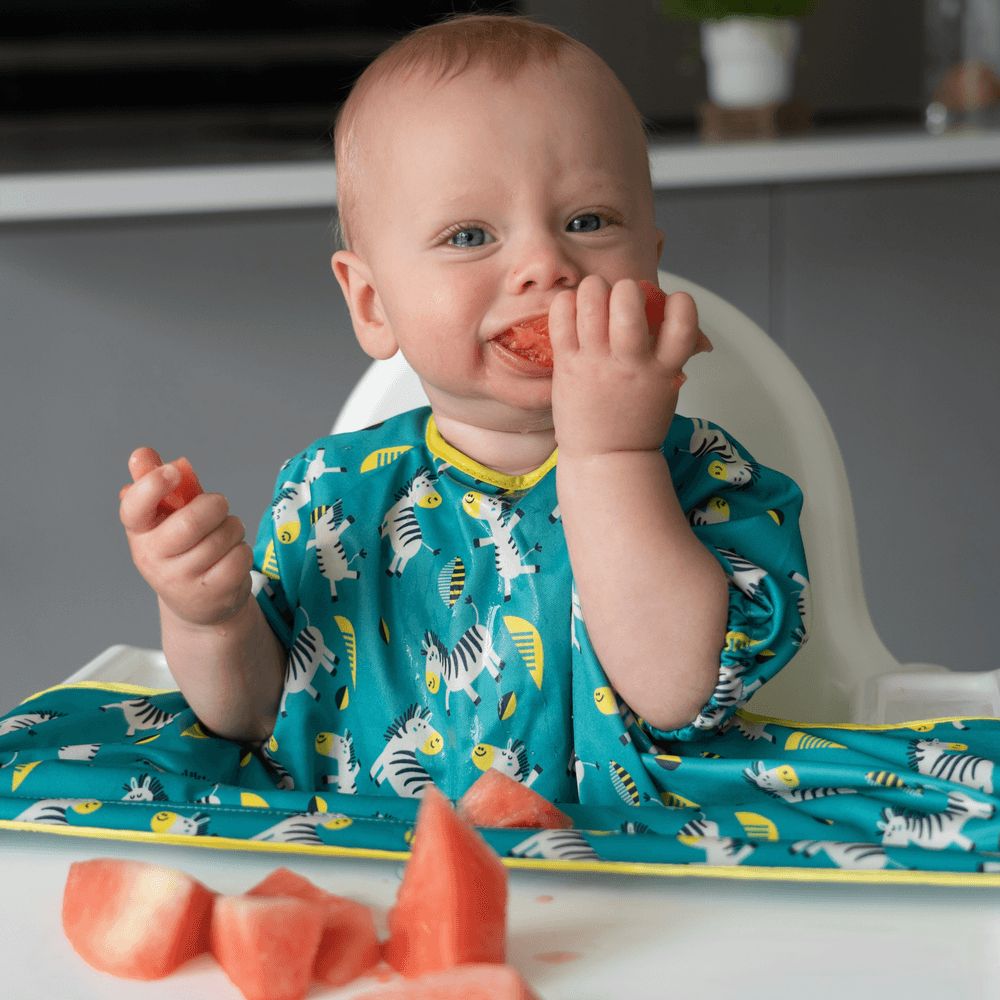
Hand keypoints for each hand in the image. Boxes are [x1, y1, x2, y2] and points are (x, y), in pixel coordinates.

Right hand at [119, 447, 253, 627]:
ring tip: (226, 534)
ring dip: (233, 528)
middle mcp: (152, 558)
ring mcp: (180, 580)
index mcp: (139, 532)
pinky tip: (231, 556)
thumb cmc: (182, 548)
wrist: (197, 602)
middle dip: (216, 505)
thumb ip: (156, 484)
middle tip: (219, 505)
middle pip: (191, 522)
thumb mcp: (166, 518)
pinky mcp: (210, 594)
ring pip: (222, 537)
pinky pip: (239, 557)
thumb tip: (141, 454)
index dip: (152, 486)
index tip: (173, 472)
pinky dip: (243, 550)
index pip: (134, 508)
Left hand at [548, 275, 709, 458]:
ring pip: (591, 300)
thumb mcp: (667, 388)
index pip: (683, 318)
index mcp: (664, 368)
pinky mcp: (567, 366)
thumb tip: (693, 330)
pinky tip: (572, 310)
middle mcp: (630, 362)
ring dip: (594, 289)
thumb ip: (675, 355)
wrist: (606, 459)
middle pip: (628, 300)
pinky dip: (566, 303)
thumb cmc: (637, 421)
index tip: (668, 306)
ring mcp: (596, 363)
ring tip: (594, 301)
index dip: (679, 301)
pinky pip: (561, 318)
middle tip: (620, 301)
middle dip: (626, 288)